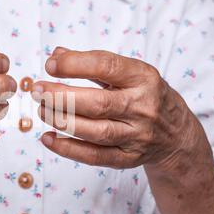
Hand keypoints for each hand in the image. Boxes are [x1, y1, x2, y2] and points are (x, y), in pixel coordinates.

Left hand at [32, 47, 209, 171]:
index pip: (107, 67)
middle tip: (37, 91)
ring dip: (62, 121)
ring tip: (42, 110)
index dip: (75, 64)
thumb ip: (93, 64)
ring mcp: (136, 136)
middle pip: (98, 103)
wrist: (175, 134)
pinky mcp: (128, 158)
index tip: (50, 65)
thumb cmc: (145, 97)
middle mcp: (142, 107)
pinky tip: (48, 139)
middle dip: (62, 97)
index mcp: (143, 78)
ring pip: (96, 131)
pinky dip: (68, 149)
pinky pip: (95, 156)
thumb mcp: (129, 73)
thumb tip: (56, 55)